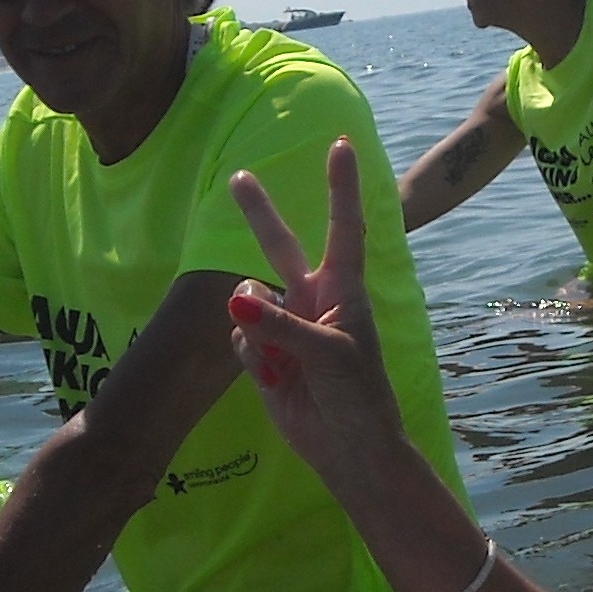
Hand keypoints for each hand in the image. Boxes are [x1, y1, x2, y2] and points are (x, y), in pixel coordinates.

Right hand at [226, 139, 411, 485]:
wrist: (347, 447)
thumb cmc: (357, 395)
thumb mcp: (327, 354)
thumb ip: (280, 326)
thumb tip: (235, 300)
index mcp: (343, 288)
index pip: (343, 226)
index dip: (341, 185)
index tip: (341, 144)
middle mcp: (312, 298)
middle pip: (278, 245)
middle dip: (257, 213)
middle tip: (237, 177)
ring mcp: (286, 325)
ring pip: (248, 300)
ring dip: (254, 328)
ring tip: (280, 363)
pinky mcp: (264, 354)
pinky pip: (239, 338)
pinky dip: (250, 357)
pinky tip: (273, 380)